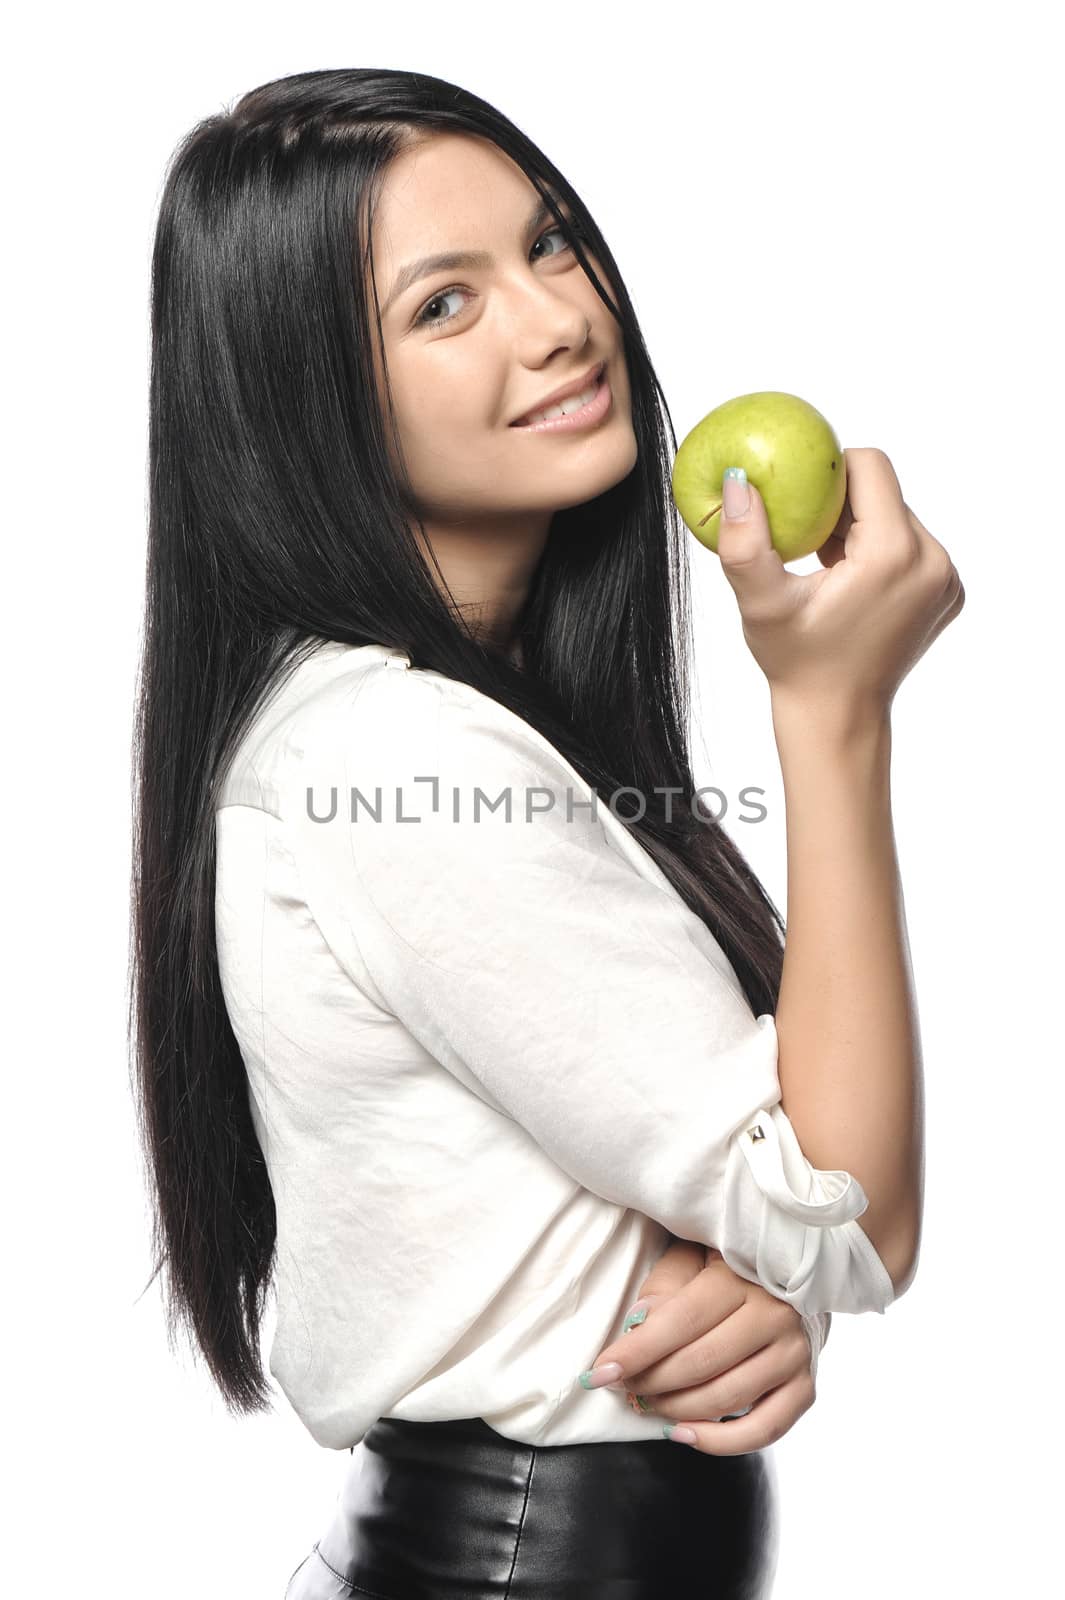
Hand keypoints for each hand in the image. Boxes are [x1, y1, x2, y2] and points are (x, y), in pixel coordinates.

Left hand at [587, 1238, 821, 1455]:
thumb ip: (663, 1288)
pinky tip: (683, 1434)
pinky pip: (764, 1430)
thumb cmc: (725, 1270)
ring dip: (676, 1409)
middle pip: (701, 1363)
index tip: (599, 1373)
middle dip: (650, 1382)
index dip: (636, 1351)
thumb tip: (637, 1327)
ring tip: (646, 1404)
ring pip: (726, 1398)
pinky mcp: (805, 1388)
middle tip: (622, 1388)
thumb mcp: (690, 1261)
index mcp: (741, 1277)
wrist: (789, 1279)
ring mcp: (794, 1354)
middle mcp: (775, 1315)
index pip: (681, 1321)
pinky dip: (720, 1442)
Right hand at [717, 447, 964, 716]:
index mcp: (894, 554)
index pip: (870, 466)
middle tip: (802, 530)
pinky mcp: (948, 593)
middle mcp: (933, 561)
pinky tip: (847, 580)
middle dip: (842, 502)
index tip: (798, 491)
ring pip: (898, 517)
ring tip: (822, 561)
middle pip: (885, 492)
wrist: (838, 716)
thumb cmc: (796, 663)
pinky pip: (912, 547)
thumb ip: (745, 541)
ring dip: (859, 527)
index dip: (830, 467)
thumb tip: (736, 480)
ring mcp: (946, 579)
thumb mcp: (762, 603)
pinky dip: (879, 551)